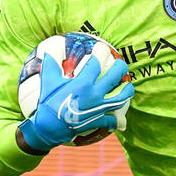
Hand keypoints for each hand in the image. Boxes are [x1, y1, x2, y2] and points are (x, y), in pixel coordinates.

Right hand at [18, 54, 133, 153]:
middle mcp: (94, 94)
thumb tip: (50, 48)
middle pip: (115, 76)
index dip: (101, 51)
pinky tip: (121, 120)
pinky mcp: (98, 120)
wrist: (49, 128)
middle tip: (120, 64)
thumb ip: (51, 63)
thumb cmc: (48, 103)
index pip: (97, 62)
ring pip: (121, 97)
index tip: (102, 47)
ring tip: (127, 86)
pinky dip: (118, 120)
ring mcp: (98, 108)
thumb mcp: (48, 81)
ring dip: (127, 90)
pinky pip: (113, 120)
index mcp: (83, 82)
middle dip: (120, 67)